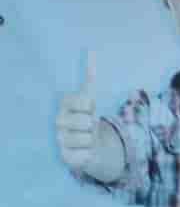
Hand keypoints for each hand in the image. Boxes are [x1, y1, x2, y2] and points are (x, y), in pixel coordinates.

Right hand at [53, 52, 119, 182]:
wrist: (87, 142)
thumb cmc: (86, 117)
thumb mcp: (90, 98)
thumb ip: (90, 77)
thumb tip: (90, 50)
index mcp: (64, 104)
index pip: (83, 101)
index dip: (91, 106)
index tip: (89, 108)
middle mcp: (58, 121)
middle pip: (87, 122)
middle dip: (94, 125)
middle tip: (89, 126)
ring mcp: (60, 139)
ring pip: (88, 139)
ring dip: (93, 140)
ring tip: (87, 138)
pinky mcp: (65, 156)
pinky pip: (87, 155)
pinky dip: (91, 153)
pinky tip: (85, 150)